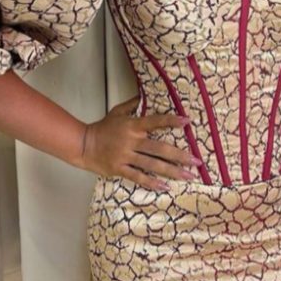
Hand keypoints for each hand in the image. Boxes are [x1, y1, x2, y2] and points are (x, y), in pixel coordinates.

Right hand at [80, 95, 201, 190]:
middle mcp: (131, 140)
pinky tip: (165, 186)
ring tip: (188, 176)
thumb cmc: (103, 128)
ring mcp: (125, 156)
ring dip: (172, 171)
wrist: (83, 144)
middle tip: (197, 162)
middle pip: (159, 148)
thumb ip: (133, 104)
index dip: (171, 121)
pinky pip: (137, 176)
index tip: (188, 122)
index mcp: (133, 125)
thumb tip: (145, 94)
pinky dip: (151, 182)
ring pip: (152, 164)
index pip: (155, 121)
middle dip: (180, 155)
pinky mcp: (119, 169)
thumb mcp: (117, 112)